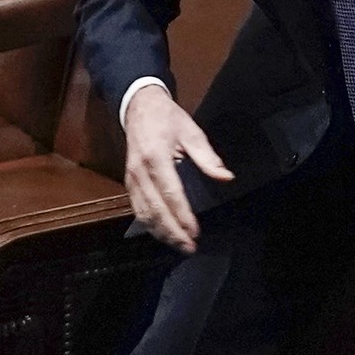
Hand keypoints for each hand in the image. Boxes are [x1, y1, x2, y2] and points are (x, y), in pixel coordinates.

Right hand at [123, 84, 232, 254]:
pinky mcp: (128, 182)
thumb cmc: (167, 118)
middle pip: (155, 209)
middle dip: (172, 231)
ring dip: (160, 232)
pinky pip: (137, 208)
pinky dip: (149, 225)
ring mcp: (131, 178)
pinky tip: (162, 234)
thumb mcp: (191, 131)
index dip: (183, 215)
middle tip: (190, 247)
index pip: (171, 193)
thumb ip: (207, 157)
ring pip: (143, 213)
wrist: (139, 107)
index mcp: (156, 157)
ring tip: (179, 245)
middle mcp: (140, 171)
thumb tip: (226, 177)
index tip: (195, 231)